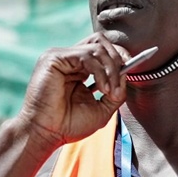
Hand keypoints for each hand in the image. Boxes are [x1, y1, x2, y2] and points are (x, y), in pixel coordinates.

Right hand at [14, 33, 131, 151]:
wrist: (47, 134)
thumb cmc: (68, 125)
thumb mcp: (102, 109)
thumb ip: (116, 91)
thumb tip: (126, 74)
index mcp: (77, 69)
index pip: (101, 50)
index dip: (119, 57)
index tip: (130, 70)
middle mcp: (68, 60)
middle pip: (100, 41)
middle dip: (117, 59)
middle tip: (120, 82)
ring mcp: (60, 57)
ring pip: (97, 47)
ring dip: (111, 69)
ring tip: (110, 91)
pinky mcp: (54, 58)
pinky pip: (86, 55)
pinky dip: (99, 71)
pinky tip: (101, 88)